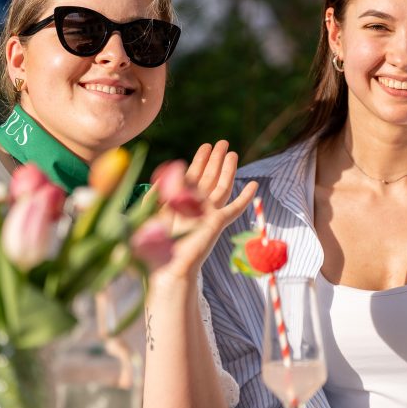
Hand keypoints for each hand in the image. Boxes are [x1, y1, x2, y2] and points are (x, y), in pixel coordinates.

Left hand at [153, 141, 256, 283]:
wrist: (168, 265)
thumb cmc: (156, 243)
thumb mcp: (153, 210)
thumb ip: (160, 190)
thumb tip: (175, 168)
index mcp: (181, 201)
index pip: (194, 174)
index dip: (200, 160)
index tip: (206, 146)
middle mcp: (197, 205)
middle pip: (209, 176)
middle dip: (215, 159)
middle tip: (223, 142)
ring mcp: (209, 213)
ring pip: (222, 186)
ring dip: (228, 170)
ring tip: (232, 154)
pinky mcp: (218, 223)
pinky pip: (234, 209)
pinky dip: (245, 198)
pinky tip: (253, 186)